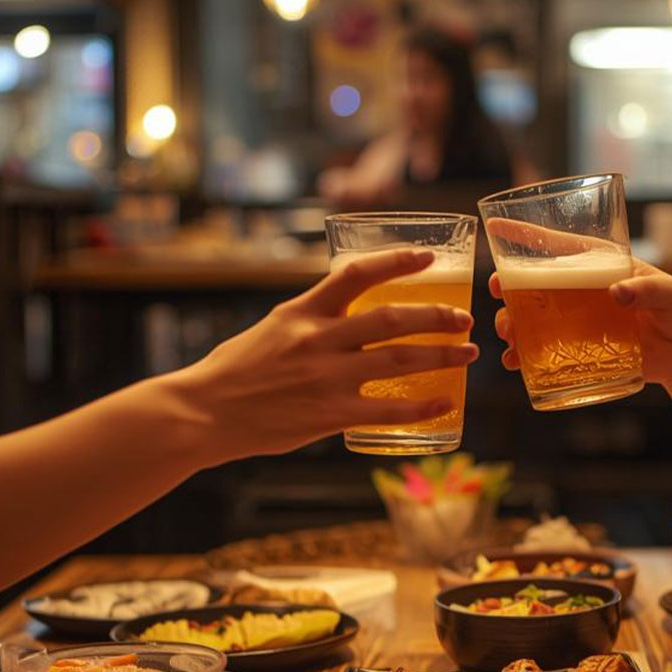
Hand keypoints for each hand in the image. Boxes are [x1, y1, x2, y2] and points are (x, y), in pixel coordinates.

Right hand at [173, 248, 477, 461]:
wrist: (203, 412)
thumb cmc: (235, 371)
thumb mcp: (271, 327)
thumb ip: (310, 318)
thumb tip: (346, 311)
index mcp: (302, 310)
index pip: (356, 273)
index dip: (397, 260)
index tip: (428, 257)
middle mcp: (318, 339)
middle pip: (393, 318)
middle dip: (437, 316)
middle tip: (464, 317)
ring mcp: (326, 377)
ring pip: (400, 360)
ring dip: (442, 356)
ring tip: (468, 354)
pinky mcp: (330, 414)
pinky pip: (389, 409)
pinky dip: (424, 406)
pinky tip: (446, 403)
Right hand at [486, 239, 671, 389]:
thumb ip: (649, 289)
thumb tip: (617, 293)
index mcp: (602, 266)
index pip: (560, 247)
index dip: (526, 236)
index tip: (496, 228)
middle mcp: (584, 292)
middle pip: (536, 284)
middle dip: (509, 286)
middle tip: (497, 291)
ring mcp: (579, 323)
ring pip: (534, 318)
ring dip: (512, 323)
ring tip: (508, 334)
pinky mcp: (582, 353)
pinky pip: (546, 354)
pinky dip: (526, 358)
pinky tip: (515, 362)